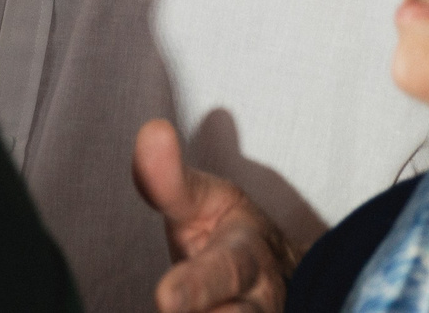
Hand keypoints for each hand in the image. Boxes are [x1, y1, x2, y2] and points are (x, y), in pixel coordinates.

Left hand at [134, 117, 293, 312]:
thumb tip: (150, 134)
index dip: (196, 289)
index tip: (166, 299)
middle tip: (169, 310)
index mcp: (247, 256)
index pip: (224, 273)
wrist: (277, 277)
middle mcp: (259, 304)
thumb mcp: (203, 201)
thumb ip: (170, 179)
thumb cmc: (229, 236)